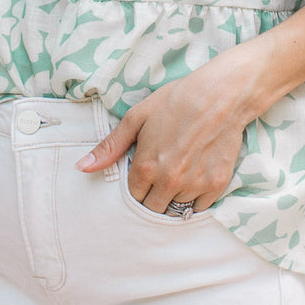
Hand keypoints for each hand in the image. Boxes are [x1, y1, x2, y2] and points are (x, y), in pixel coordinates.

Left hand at [74, 52, 259, 213]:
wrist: (222, 94)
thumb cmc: (176, 100)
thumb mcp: (137, 117)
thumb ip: (110, 146)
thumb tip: (82, 167)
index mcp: (146, 166)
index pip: (132, 197)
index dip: (136, 187)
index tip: (142, 175)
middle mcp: (169, 181)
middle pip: (153, 209)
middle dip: (152, 197)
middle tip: (158, 178)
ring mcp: (194, 185)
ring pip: (176, 210)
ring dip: (173, 199)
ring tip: (178, 175)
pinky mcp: (216, 185)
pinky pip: (199, 208)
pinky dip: (195, 200)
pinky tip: (194, 180)